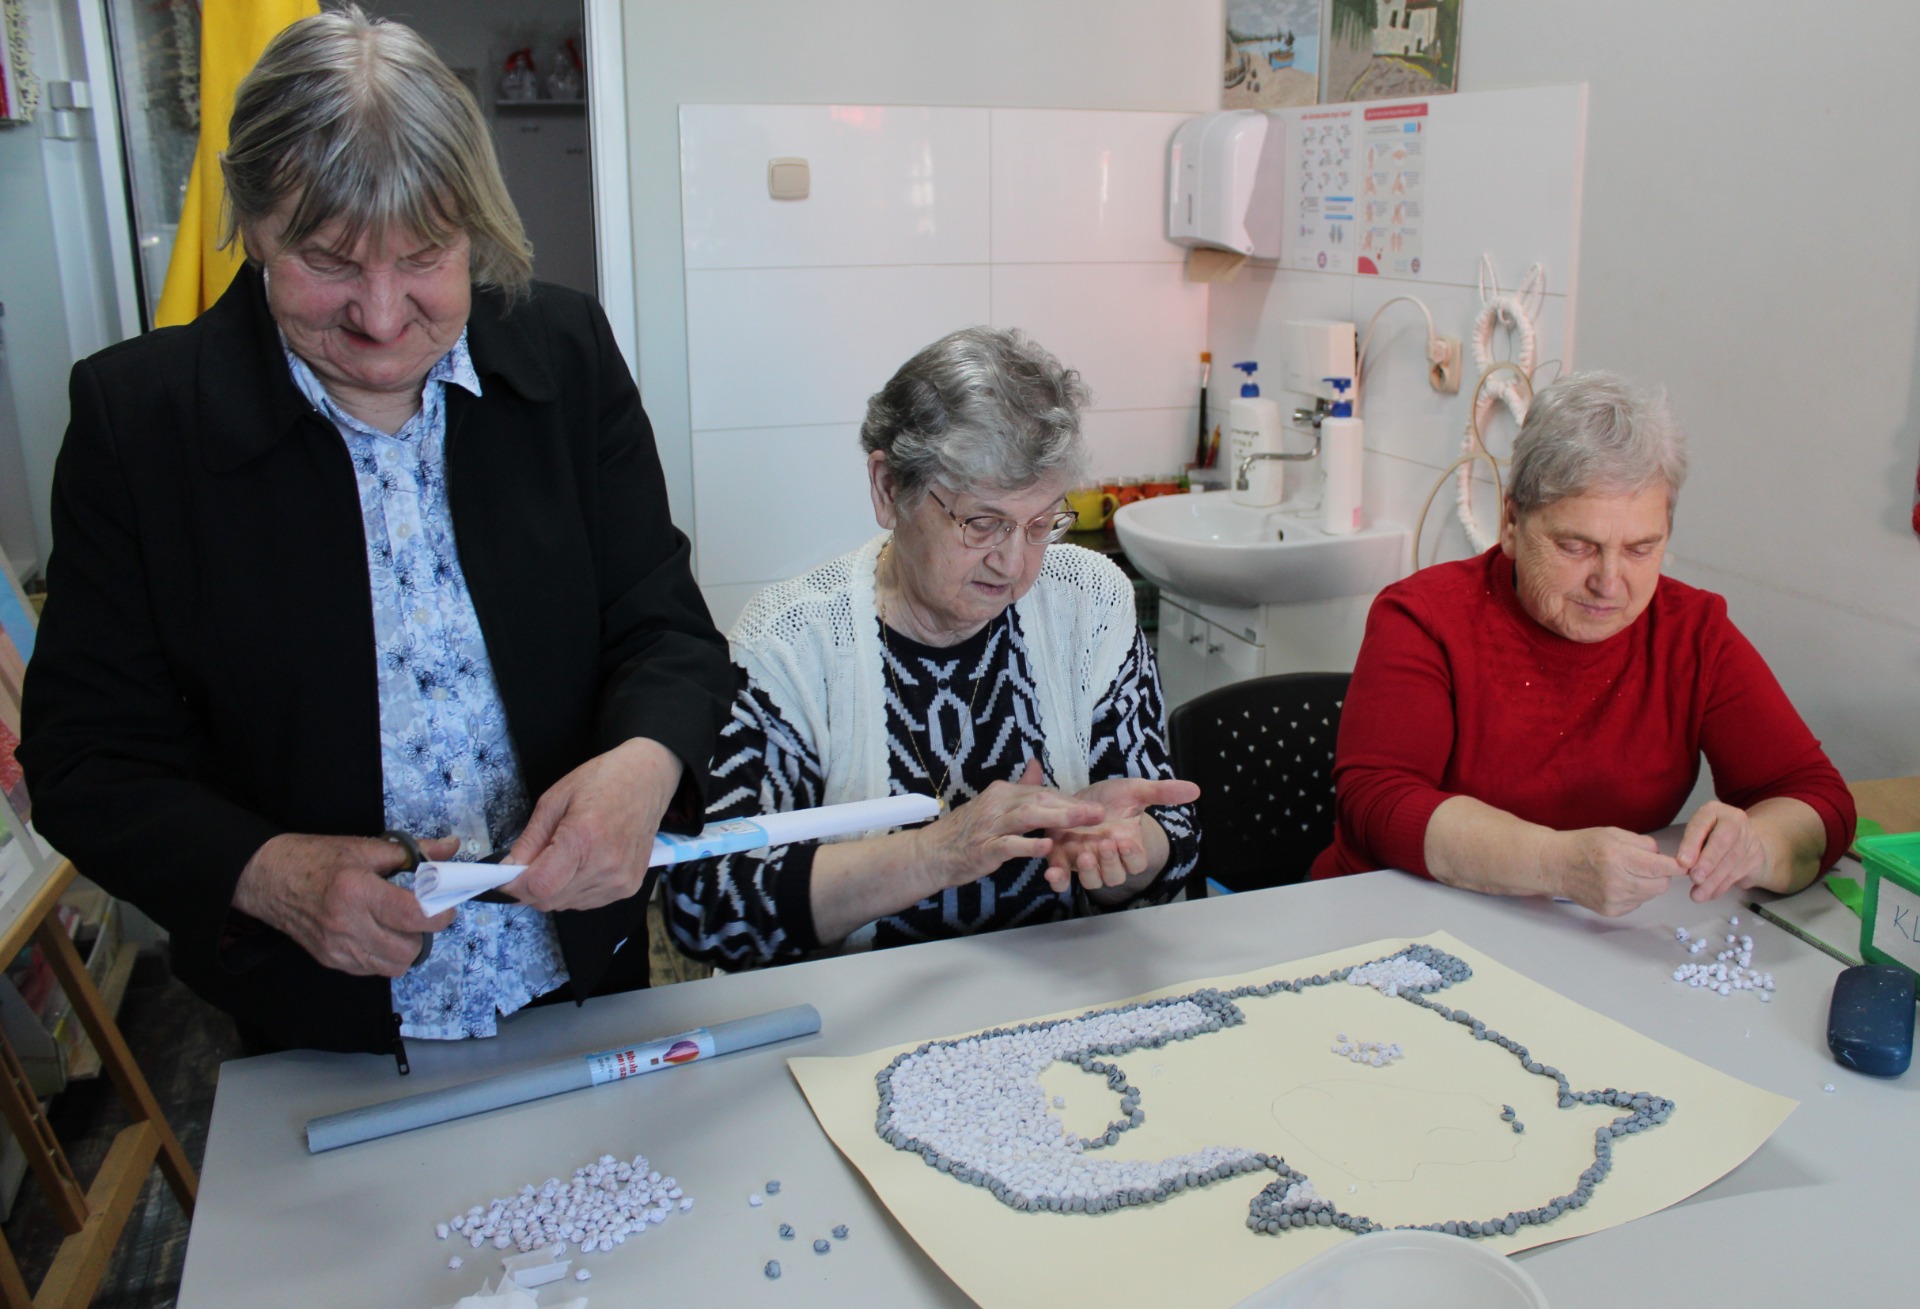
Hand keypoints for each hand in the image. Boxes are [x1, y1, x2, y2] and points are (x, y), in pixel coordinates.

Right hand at [233, 833, 457, 976]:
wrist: (267, 878)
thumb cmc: (314, 859)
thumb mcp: (364, 847)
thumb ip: (413, 852)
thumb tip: (449, 848)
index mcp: (357, 891)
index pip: (413, 916)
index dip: (439, 914)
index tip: (445, 905)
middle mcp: (347, 925)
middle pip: (408, 949)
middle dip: (424, 933)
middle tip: (422, 914)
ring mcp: (337, 948)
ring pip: (393, 966)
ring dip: (406, 948)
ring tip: (401, 925)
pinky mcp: (330, 960)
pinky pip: (372, 970)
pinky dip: (384, 956)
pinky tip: (379, 934)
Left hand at [504, 737, 683, 911]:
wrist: (647, 781)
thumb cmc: (602, 782)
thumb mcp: (554, 800)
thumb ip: (529, 840)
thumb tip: (507, 871)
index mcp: (584, 837)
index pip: (539, 885)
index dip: (514, 887)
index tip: (503, 879)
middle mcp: (605, 865)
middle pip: (549, 900)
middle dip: (530, 888)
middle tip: (530, 863)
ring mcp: (620, 880)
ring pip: (565, 905)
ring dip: (553, 889)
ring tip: (563, 857)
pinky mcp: (629, 888)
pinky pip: (585, 902)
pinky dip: (573, 890)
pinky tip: (581, 864)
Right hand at [904, 765, 1104, 897]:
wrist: (933, 852)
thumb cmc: (966, 830)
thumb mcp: (993, 804)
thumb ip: (1018, 786)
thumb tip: (1036, 764)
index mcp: (1003, 793)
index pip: (1043, 792)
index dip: (1070, 801)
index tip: (1093, 808)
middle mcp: (998, 804)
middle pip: (1040, 800)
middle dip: (1072, 806)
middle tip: (1099, 812)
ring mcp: (991, 826)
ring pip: (1028, 817)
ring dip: (1058, 818)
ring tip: (1083, 822)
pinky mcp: (985, 848)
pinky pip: (1010, 845)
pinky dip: (1028, 845)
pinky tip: (1047, 847)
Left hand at [1036, 761, 1200, 894]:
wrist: (1077, 798)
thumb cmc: (1110, 799)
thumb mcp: (1134, 791)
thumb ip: (1162, 792)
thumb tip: (1195, 789)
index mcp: (1128, 846)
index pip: (1136, 862)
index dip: (1132, 856)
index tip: (1126, 841)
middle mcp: (1107, 859)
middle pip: (1115, 876)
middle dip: (1110, 862)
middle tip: (1104, 843)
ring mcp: (1085, 862)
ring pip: (1092, 881)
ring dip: (1089, 872)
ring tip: (1084, 854)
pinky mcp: (1062, 861)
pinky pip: (1062, 881)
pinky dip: (1058, 881)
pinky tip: (1053, 873)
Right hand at [1554, 827, 1679, 915]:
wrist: (1556, 866)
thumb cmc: (1583, 846)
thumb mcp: (1613, 833)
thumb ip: (1643, 843)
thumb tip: (1664, 857)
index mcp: (1617, 857)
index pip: (1659, 867)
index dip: (1677, 867)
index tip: (1686, 865)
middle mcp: (1616, 881)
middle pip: (1660, 885)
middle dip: (1661, 875)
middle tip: (1649, 865)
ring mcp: (1613, 899)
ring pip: (1650, 895)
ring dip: (1648, 884)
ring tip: (1629, 872)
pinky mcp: (1610, 910)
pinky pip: (1637, 903)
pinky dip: (1635, 893)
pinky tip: (1619, 883)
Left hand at [1676, 801, 1768, 901]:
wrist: (1745, 841)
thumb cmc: (1712, 836)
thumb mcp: (1698, 833)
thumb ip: (1691, 845)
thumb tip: (1684, 864)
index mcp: (1714, 810)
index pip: (1701, 824)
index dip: (1692, 844)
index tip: (1683, 862)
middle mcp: (1734, 820)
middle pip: (1721, 842)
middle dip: (1707, 862)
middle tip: (1694, 878)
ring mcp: (1748, 838)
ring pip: (1731, 861)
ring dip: (1713, 880)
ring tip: (1697, 894)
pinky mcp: (1755, 856)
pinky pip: (1737, 873)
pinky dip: (1722, 886)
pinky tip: (1710, 894)